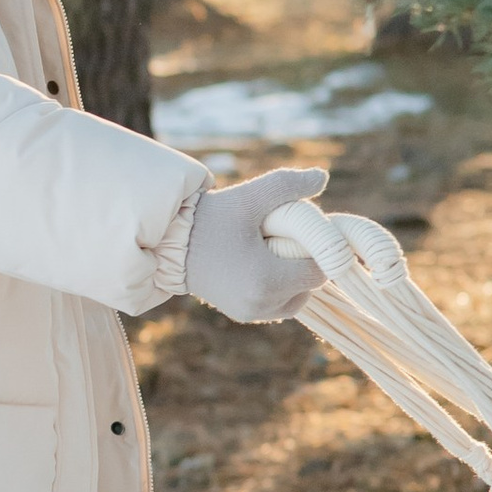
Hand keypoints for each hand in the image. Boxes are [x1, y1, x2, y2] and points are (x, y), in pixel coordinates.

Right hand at [182, 166, 328, 322]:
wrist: (170, 244)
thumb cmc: (211, 219)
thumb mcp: (250, 197)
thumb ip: (288, 185)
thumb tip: (321, 177)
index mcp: (268, 280)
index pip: (320, 271)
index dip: (318, 248)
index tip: (301, 230)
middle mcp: (262, 305)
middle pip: (311, 286)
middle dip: (305, 262)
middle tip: (283, 237)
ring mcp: (252, 313)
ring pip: (296, 298)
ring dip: (294, 277)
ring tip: (272, 251)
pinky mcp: (243, 314)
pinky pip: (277, 303)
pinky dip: (278, 286)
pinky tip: (261, 263)